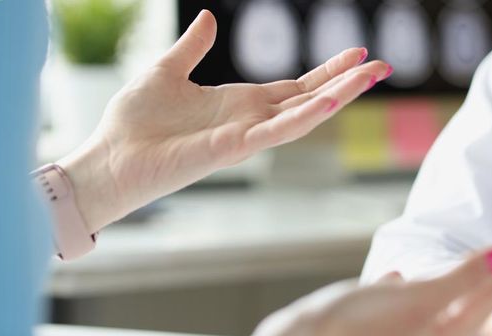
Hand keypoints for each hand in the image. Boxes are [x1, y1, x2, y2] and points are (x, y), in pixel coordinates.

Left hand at [57, 10, 391, 231]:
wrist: (108, 159)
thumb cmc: (132, 124)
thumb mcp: (166, 72)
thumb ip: (193, 48)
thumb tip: (211, 18)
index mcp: (240, 104)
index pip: (297, 87)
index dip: (328, 71)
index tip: (358, 54)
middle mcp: (250, 121)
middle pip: (311, 99)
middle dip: (348, 83)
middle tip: (383, 65)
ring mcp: (246, 137)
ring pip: (304, 115)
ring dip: (339, 97)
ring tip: (371, 77)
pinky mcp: (232, 149)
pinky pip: (275, 132)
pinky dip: (304, 118)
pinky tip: (328, 103)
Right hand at [250, 246, 491, 335]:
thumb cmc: (360, 326)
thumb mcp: (420, 297)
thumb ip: (464, 279)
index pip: (487, 300)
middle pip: (468, 307)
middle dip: (489, 281)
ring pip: (436, 308)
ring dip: (453, 285)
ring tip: (466, 265)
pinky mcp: (372, 333)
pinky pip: (400, 310)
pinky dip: (406, 291)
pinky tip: (395, 277)